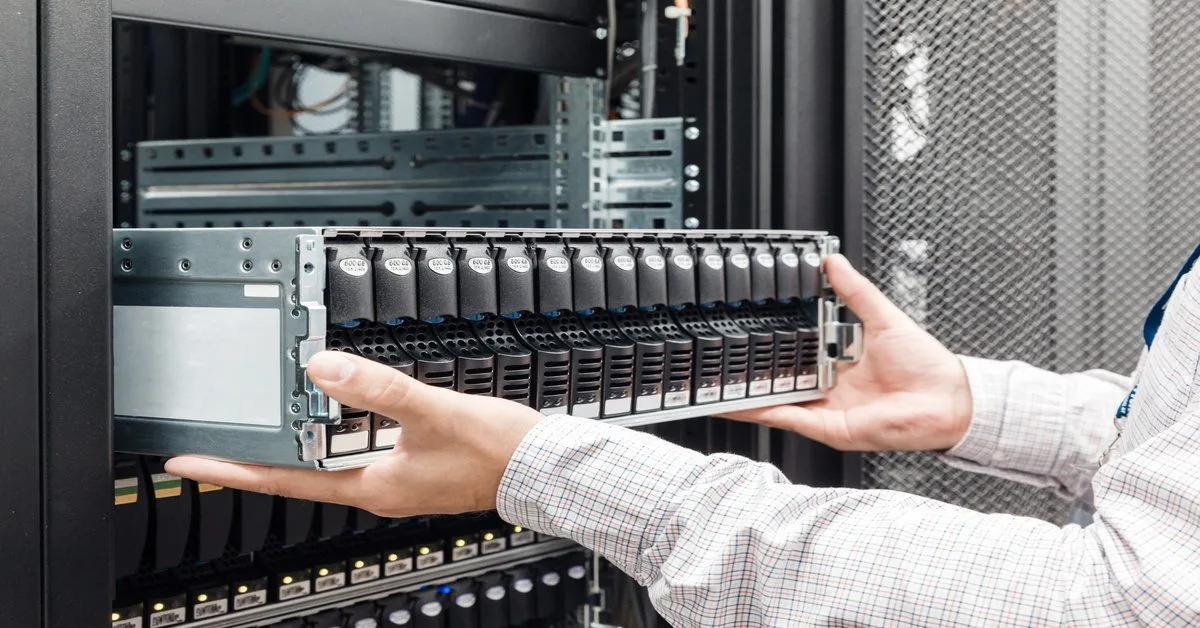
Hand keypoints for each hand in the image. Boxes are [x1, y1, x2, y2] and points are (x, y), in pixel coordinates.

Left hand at [165, 352, 544, 516]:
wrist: (542, 468)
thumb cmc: (496, 452)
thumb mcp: (432, 411)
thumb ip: (378, 388)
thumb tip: (322, 368)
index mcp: (373, 484)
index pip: (284, 480)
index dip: (233, 470)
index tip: (189, 462)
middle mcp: (379, 486)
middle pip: (301, 470)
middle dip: (259, 452)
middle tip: (217, 434)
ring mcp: (398, 477)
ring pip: (332, 457)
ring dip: (299, 437)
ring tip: (266, 416)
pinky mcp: (416, 463)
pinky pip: (361, 446)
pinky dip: (339, 427)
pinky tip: (337, 407)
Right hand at [724, 254, 972, 451]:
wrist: (949, 401)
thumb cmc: (926, 365)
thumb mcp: (883, 318)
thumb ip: (855, 292)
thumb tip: (834, 261)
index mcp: (842, 364)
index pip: (799, 353)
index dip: (774, 343)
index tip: (750, 328)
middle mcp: (831, 389)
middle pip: (782, 378)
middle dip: (751, 371)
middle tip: (720, 356)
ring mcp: (827, 410)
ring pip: (776, 401)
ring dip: (745, 395)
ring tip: (714, 383)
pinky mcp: (829, 428)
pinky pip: (787, 419)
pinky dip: (759, 413)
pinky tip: (735, 405)